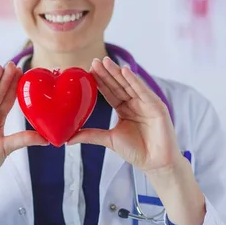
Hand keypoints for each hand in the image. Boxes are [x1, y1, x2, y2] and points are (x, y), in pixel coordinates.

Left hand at [68, 57, 205, 224]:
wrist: (155, 163)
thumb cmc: (136, 151)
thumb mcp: (108, 139)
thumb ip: (90, 135)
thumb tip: (67, 139)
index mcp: (124, 108)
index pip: (109, 92)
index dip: (99, 81)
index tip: (87, 70)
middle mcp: (135, 103)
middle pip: (118, 85)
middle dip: (106, 73)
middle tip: (94, 61)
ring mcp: (146, 104)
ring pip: (129, 85)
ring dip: (118, 72)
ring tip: (106, 61)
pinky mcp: (157, 107)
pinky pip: (144, 91)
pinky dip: (135, 81)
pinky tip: (125, 71)